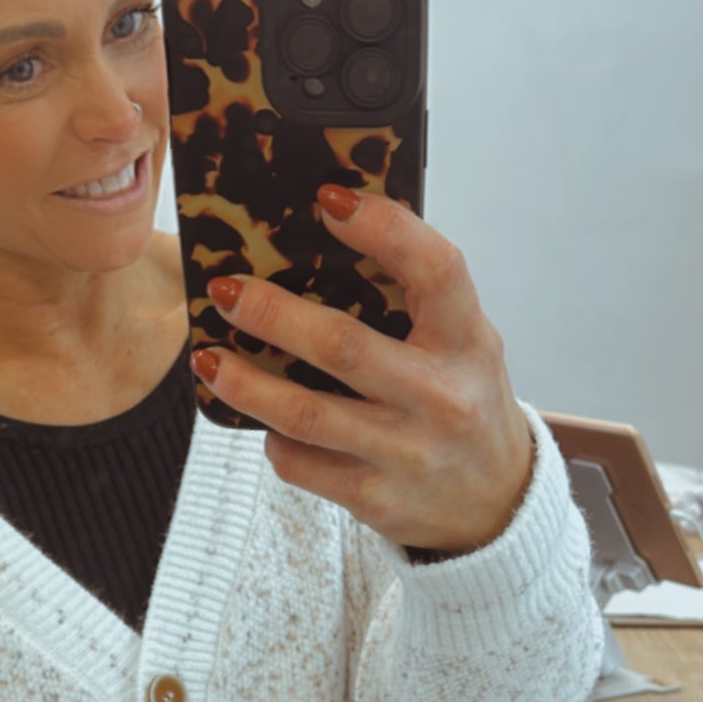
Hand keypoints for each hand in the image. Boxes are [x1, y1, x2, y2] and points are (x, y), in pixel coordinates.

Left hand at [189, 185, 534, 555]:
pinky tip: (264, 420)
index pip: (436, 269)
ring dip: (244, 384)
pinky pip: (301, 464)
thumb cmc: (462, 398)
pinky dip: (274, 438)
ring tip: (208, 359)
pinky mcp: (374, 498)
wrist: (494, 502)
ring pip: (304, 413)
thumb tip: (321, 234)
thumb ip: (413, 298)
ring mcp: (407, 453)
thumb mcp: (461, 342)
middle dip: (270, 314)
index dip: (384, 228)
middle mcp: (442, 397)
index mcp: (468, 340)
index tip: (329, 199)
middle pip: (342, 346)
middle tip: (224, 290)